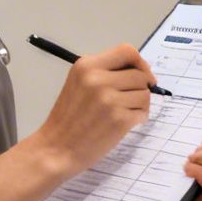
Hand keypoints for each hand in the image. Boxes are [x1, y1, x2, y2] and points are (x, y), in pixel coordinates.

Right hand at [32, 43, 157, 174]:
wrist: (56, 149)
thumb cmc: (68, 118)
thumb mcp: (78, 83)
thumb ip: (104, 72)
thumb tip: (141, 71)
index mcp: (86, 65)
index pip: (127, 51)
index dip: (140, 63)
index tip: (142, 75)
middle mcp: (97, 79)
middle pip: (140, 75)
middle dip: (141, 88)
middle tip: (129, 101)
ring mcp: (109, 99)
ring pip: (145, 94)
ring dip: (140, 105)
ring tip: (124, 113)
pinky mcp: (119, 119)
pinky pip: (143, 112)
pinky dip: (139, 118)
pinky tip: (125, 124)